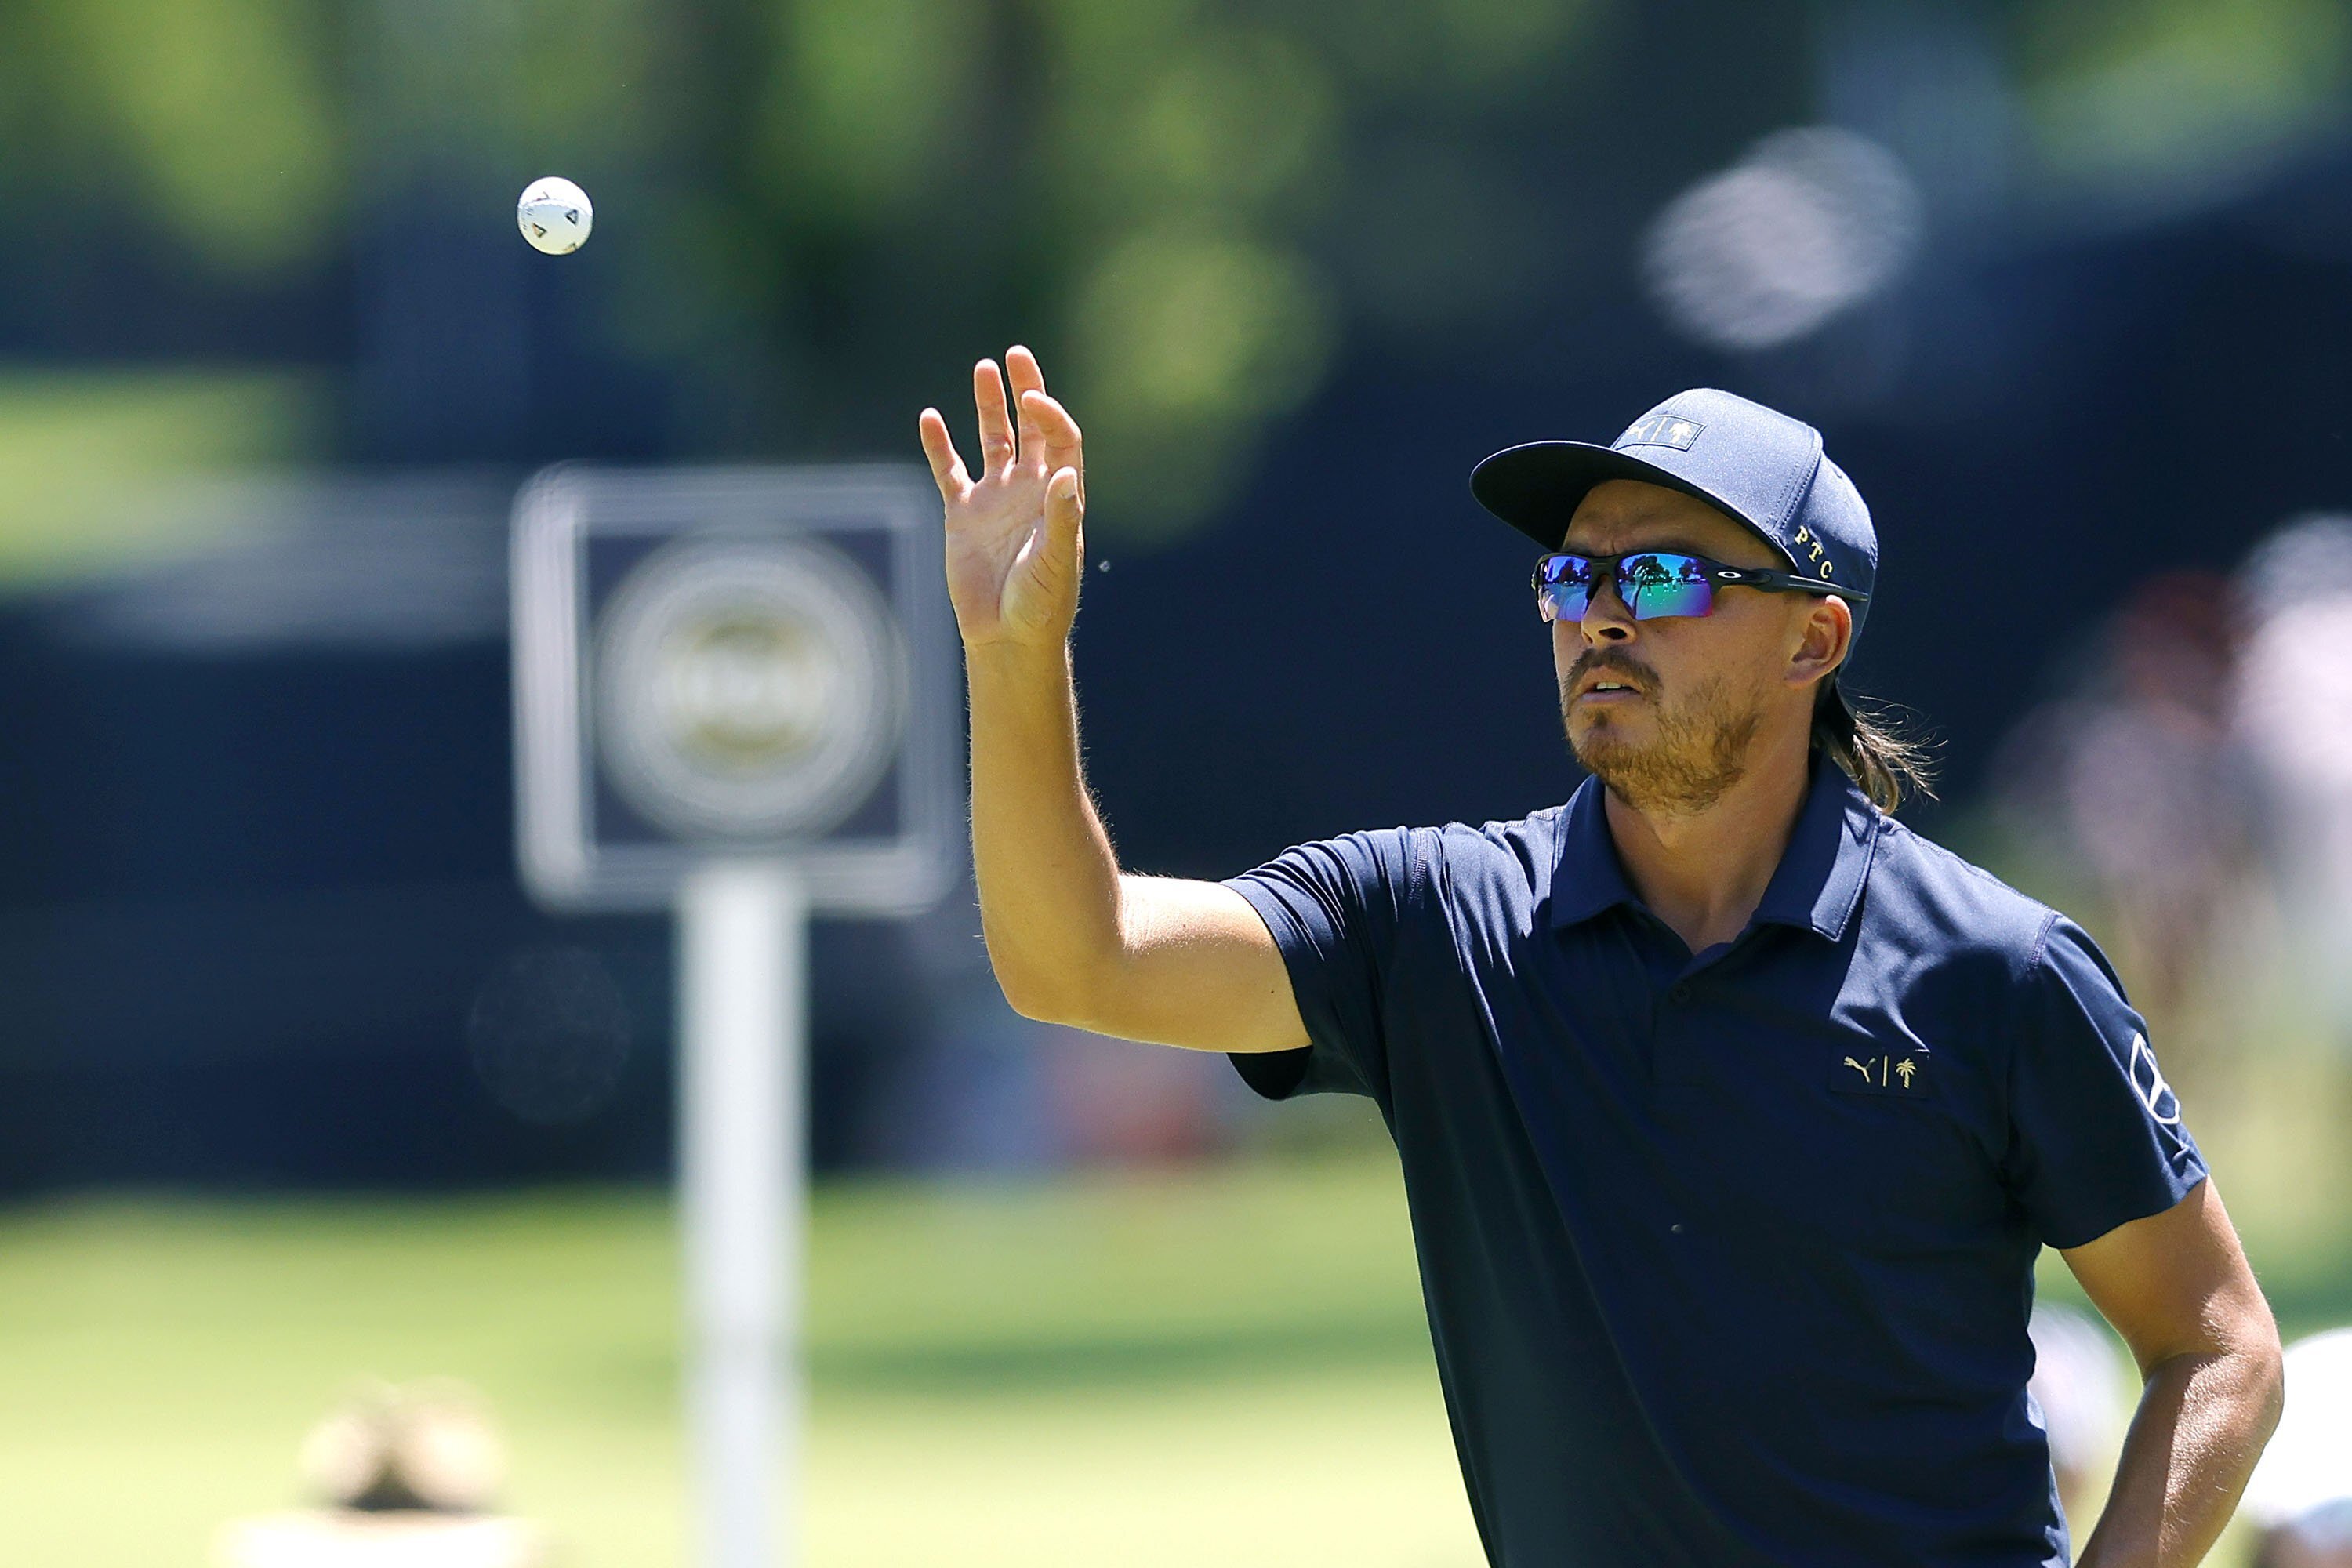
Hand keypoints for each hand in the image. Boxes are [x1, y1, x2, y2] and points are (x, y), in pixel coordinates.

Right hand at [918, 347, 1086, 650]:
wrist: (1006, 635)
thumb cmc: (1041, 603)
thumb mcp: (1057, 561)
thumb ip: (1062, 518)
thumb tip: (1066, 475)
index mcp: (1060, 495)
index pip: (1061, 440)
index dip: (1050, 415)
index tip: (1034, 400)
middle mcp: (1030, 489)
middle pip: (1031, 428)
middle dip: (1026, 392)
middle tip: (1016, 356)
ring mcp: (995, 498)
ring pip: (992, 440)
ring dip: (989, 406)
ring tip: (982, 369)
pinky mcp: (963, 514)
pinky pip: (949, 470)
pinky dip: (939, 445)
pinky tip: (930, 417)